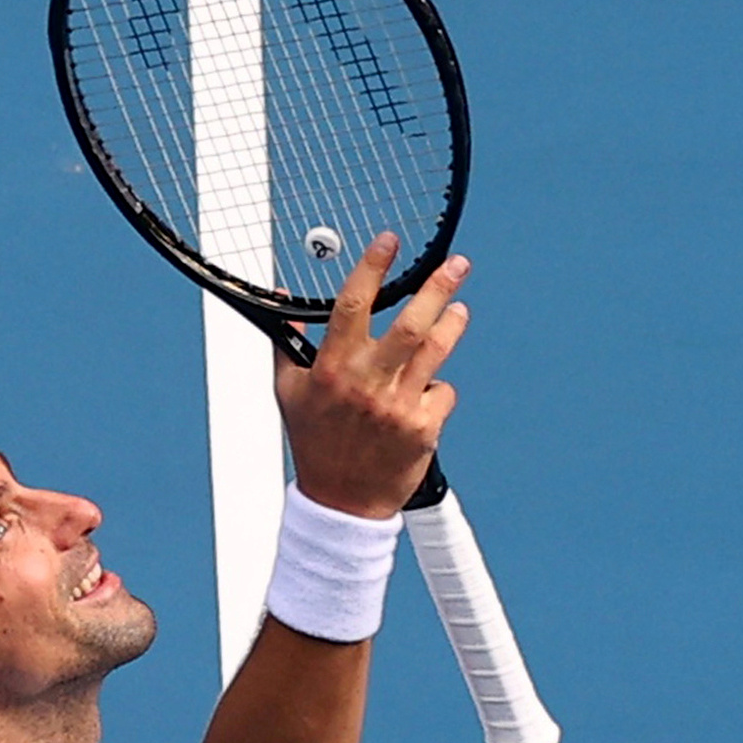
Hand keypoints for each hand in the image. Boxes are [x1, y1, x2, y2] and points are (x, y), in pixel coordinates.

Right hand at [276, 232, 468, 518]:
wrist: (342, 502)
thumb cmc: (315, 442)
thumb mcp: (288, 391)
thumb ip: (288, 342)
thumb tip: (284, 298)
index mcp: (332, 368)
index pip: (354, 305)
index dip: (373, 267)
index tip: (389, 240)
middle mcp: (367, 383)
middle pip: (411, 322)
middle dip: (438, 287)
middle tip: (458, 263)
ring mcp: (399, 405)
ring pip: (436, 351)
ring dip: (452, 324)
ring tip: (458, 309)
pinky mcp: (423, 428)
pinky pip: (442, 392)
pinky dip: (437, 387)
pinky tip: (426, 393)